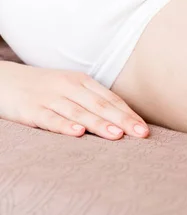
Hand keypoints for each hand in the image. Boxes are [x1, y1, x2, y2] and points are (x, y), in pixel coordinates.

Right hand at [0, 62, 148, 139]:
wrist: (3, 80)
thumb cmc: (44, 88)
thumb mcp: (70, 88)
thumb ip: (92, 100)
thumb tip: (122, 119)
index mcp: (82, 81)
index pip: (110, 99)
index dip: (128, 114)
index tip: (144, 129)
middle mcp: (68, 87)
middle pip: (100, 105)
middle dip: (122, 120)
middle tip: (141, 134)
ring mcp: (50, 98)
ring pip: (79, 112)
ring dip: (99, 124)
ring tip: (117, 135)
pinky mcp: (31, 109)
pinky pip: (49, 118)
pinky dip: (64, 126)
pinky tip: (78, 133)